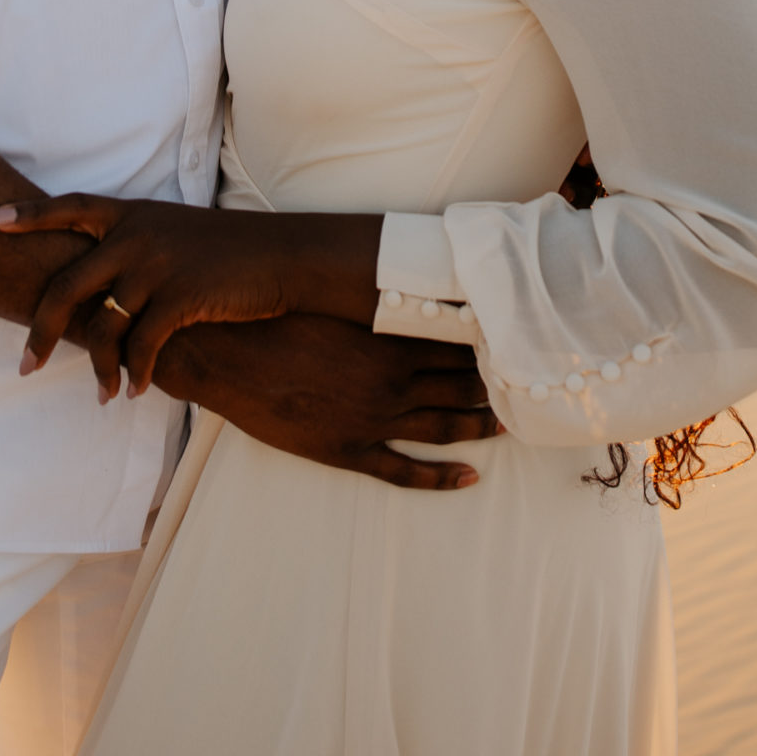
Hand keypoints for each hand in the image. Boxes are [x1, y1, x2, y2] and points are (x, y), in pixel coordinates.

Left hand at [0, 193, 380, 394]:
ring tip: (101, 396)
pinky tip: (135, 392)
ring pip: (104, 325)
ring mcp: (157, 264)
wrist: (284, 255)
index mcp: (133, 214)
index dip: (30, 215)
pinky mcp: (182, 296)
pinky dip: (134, 374)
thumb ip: (136, 249)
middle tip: (25, 366)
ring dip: (99, 369)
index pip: (70, 207)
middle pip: (66, 285)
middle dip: (40, 331)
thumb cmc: (231, 251)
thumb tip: (102, 285)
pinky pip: (142, 346)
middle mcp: (137, 235)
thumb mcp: (177, 234)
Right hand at [155, 312, 500, 491]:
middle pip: (460, 385)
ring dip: (480, 426)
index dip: (491, 345)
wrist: (227, 353)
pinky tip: (470, 476)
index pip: (458, 343)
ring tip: (510, 425)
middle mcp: (390, 382)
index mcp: (389, 339)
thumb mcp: (335, 297)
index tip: (519, 342)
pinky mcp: (347, 450)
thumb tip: (414, 279)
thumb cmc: (278, 316)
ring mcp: (371, 420)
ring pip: (443, 427)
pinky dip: (441, 477)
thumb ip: (378, 295)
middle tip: (529, 385)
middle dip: (496, 386)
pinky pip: (404, 471)